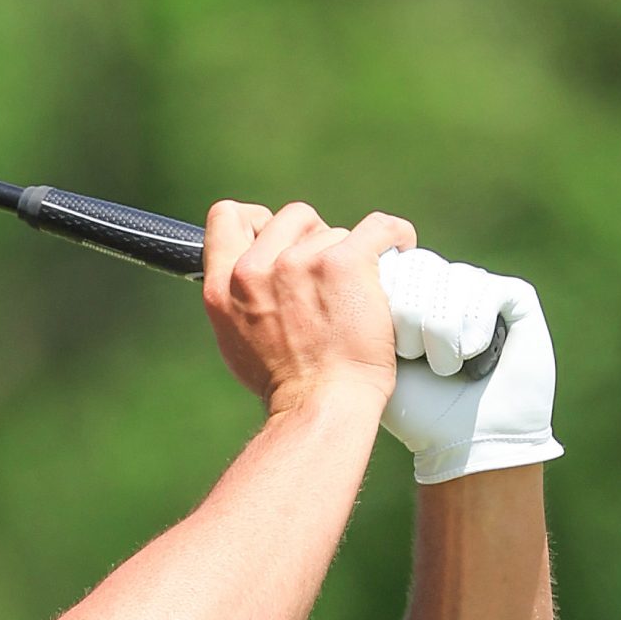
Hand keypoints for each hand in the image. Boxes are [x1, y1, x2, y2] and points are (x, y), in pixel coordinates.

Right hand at [203, 201, 417, 414]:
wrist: (320, 404)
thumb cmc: (284, 382)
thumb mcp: (234, 337)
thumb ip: (237, 297)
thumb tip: (252, 274)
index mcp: (221, 285)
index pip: (227, 216)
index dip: (258, 222)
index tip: (281, 241)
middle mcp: (254, 268)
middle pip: (291, 218)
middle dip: (312, 238)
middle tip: (328, 275)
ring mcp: (298, 262)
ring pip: (334, 231)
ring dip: (348, 253)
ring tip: (358, 288)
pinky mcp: (343, 262)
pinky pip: (378, 227)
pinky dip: (393, 236)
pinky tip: (399, 248)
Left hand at [377, 248, 561, 483]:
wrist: (463, 440)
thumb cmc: (413, 406)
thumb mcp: (370, 356)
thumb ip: (357, 309)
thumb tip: (342, 262)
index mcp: (405, 292)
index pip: (386, 262)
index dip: (382, 299)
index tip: (381, 345)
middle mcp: (442, 284)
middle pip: (417, 265)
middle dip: (407, 316)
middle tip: (412, 357)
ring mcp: (479, 288)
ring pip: (451, 279)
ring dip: (441, 332)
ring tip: (443, 366)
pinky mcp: (516, 299)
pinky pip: (486, 290)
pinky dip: (474, 329)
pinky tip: (474, 358)